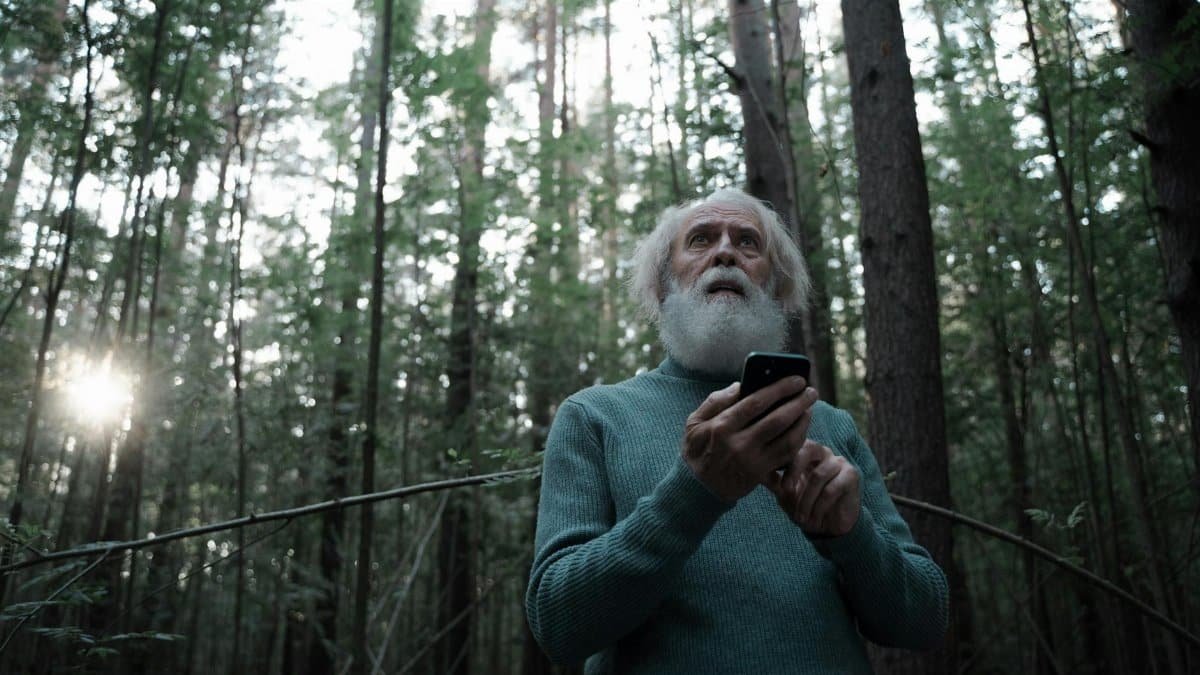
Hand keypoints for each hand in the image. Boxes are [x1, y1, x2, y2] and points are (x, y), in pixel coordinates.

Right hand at [682, 377, 817, 501]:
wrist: (697, 489)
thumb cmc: (697, 450)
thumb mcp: (694, 422)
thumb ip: (715, 401)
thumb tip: (740, 385)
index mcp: (721, 427)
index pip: (756, 402)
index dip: (779, 389)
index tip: (795, 380)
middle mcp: (739, 444)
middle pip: (777, 420)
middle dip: (798, 403)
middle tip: (811, 391)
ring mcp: (752, 461)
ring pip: (787, 440)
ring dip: (803, 422)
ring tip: (808, 408)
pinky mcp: (761, 474)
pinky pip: (787, 456)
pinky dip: (798, 441)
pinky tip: (801, 428)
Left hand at [765, 440, 860, 535]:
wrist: (830, 526)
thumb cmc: (806, 506)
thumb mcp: (785, 494)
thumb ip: (773, 481)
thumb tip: (754, 470)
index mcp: (806, 452)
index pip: (792, 446)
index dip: (780, 461)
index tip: (770, 479)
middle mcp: (824, 452)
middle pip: (808, 450)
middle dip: (794, 470)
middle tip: (784, 490)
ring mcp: (839, 462)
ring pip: (818, 476)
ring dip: (806, 500)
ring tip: (800, 517)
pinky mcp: (852, 476)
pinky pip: (831, 490)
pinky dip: (819, 507)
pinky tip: (814, 519)